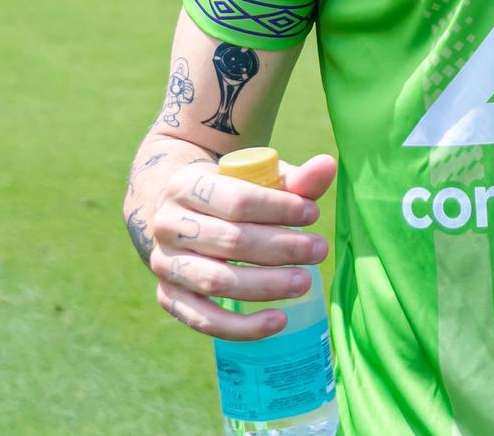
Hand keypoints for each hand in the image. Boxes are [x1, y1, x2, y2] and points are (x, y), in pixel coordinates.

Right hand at [143, 153, 336, 339]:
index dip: (280, 208)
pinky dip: (241, 326)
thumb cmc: (233, 192)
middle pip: (230, 242)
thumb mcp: (260, 179)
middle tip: (320, 250)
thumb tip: (328, 166)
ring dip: (266, 286)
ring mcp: (164, 264)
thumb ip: (295, 178)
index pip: (238, 200)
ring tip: (306, 282)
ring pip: (216, 282)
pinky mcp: (169, 296)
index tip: (314, 214)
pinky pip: (203, 320)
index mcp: (185, 185)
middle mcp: (167, 225)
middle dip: (281, 248)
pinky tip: (279, 321)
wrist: (183, 212)